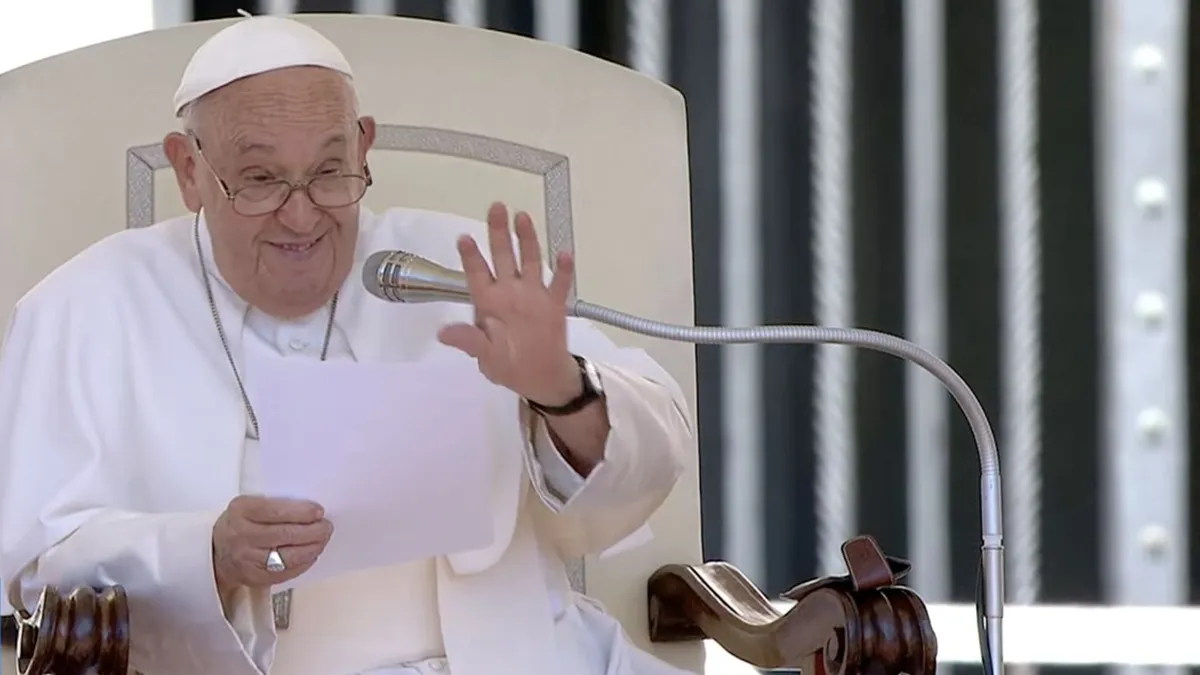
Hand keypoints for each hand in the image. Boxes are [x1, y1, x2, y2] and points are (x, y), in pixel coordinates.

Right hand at [212, 495, 332, 590]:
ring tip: (322, 541)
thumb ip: (274, 505)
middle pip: (286, 535)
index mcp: (242, 511)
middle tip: (327, 527)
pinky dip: (303, 564)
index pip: (277, 511)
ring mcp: (247, 559)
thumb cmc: (239, 524)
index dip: (302, 512)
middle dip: (313, 531)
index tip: (319, 512)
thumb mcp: (248, 505)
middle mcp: (242, 535)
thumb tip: (311, 510)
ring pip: (288, 556)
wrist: (214, 552)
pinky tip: (311, 555)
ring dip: (312, 548)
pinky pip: (285, 573)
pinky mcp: (254, 577)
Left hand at [438, 202, 582, 405]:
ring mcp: (533, 296)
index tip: (464, 238)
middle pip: (503, 257)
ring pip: (529, 261)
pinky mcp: (554, 304)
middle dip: (499, 232)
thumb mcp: (485, 358)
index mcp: (489, 303)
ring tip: (523, 217)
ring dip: (527, 240)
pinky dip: (563, 270)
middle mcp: (509, 292)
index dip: (471, 257)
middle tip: (496, 207)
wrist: (541, 378)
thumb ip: (469, 341)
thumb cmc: (508, 365)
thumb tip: (443, 334)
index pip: (477, 274)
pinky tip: (565, 255)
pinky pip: (559, 284)